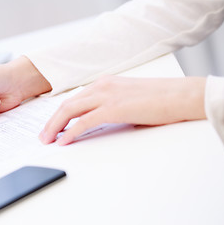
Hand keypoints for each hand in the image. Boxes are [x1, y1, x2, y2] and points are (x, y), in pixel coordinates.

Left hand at [39, 75, 205, 144]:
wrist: (181, 95)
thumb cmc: (159, 98)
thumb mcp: (127, 98)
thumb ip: (110, 105)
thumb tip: (96, 121)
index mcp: (105, 83)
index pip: (74, 99)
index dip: (60, 114)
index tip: (53, 125)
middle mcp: (102, 86)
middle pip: (67, 104)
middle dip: (51, 121)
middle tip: (43, 135)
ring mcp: (107, 96)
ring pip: (70, 111)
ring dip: (55, 126)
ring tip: (47, 140)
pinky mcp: (114, 108)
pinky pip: (85, 121)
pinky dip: (71, 132)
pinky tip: (64, 141)